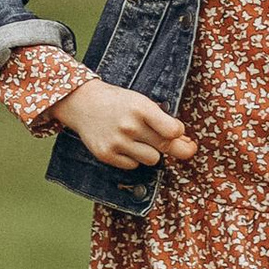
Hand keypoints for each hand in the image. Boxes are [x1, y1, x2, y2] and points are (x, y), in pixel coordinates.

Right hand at [54, 83, 195, 175]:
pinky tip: (123, 144)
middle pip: (165, 147)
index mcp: (140, 108)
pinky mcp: (106, 155)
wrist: (82, 103)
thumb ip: (162, 121)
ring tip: (138, 139)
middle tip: (167, 141)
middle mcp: (129, 126)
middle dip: (173, 146)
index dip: (179, 133)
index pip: (173, 131)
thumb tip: (186, 144)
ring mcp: (117, 142)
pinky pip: (133, 166)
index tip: (176, 132)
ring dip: (150, 152)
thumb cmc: (118, 102)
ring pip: (152, 160)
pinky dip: (133, 158)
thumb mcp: (141, 102)